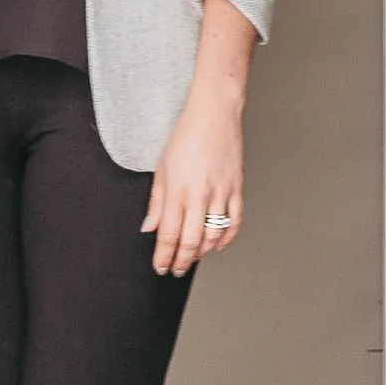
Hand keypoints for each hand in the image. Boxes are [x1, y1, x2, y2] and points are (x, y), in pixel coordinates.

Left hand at [142, 0, 256, 275]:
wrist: (214, 114)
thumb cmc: (185, 136)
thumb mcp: (161, 167)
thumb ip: (155, 201)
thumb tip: (149, 228)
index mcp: (177, 190)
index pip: (168, 235)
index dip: (163, 256)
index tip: (160, 267)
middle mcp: (199, 195)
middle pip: (190, 241)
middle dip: (181, 261)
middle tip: (175, 270)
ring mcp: (221, 194)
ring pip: (213, 236)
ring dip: (202, 253)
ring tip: (192, 258)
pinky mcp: (236, 189)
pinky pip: (234, 222)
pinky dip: (226, 239)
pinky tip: (217, 244)